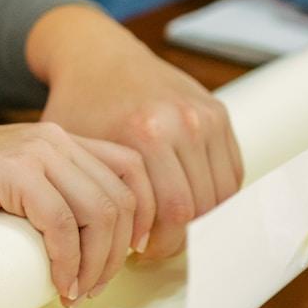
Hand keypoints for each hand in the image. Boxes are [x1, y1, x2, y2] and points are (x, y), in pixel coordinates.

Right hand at [0, 123, 156, 304]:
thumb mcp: (13, 185)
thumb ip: (47, 199)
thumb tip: (79, 249)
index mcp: (61, 139)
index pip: (130, 169)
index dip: (142, 215)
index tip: (131, 254)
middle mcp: (56, 139)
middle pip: (122, 197)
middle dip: (119, 251)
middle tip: (97, 287)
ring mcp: (38, 152)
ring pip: (100, 214)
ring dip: (97, 264)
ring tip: (78, 292)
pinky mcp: (17, 173)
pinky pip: (63, 224)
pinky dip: (68, 262)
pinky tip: (60, 284)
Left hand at [32, 9, 242, 261]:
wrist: (97, 55)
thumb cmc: (80, 106)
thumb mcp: (76, 151)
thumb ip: (92, 195)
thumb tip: (100, 253)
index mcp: (146, 133)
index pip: (174, 214)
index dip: (160, 244)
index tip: (139, 252)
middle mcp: (183, 122)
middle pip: (201, 207)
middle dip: (179, 237)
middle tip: (154, 247)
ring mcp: (205, 115)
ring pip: (221, 193)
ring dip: (200, 220)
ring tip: (170, 227)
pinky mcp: (218, 111)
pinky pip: (231, 170)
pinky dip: (215, 195)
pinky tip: (187, 203)